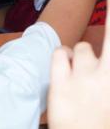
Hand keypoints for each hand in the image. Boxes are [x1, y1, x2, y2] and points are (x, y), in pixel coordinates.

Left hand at [48, 12, 109, 128]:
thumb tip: (93, 52)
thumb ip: (103, 68)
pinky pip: (60, 53)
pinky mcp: (61, 82)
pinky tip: (66, 70)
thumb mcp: (107, 92)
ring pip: (81, 48)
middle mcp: (107, 77)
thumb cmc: (101, 118)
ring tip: (81, 76)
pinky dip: (62, 57)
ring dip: (80, 56)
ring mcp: (84, 79)